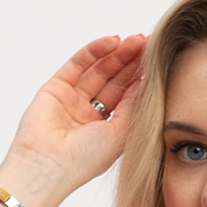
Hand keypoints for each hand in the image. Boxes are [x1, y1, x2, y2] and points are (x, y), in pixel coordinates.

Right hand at [0, 34, 146, 206]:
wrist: (49, 165)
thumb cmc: (85, 160)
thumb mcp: (120, 134)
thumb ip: (133, 106)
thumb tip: (146, 81)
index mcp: (106, 130)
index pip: (126, 98)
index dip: (140, 79)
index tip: (158, 61)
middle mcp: (89, 114)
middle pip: (114, 81)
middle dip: (131, 62)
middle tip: (148, 43)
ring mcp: (72, 100)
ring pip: (98, 70)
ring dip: (117, 54)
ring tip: (135, 40)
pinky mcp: (56, 87)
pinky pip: (78, 64)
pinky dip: (95, 51)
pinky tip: (113, 42)